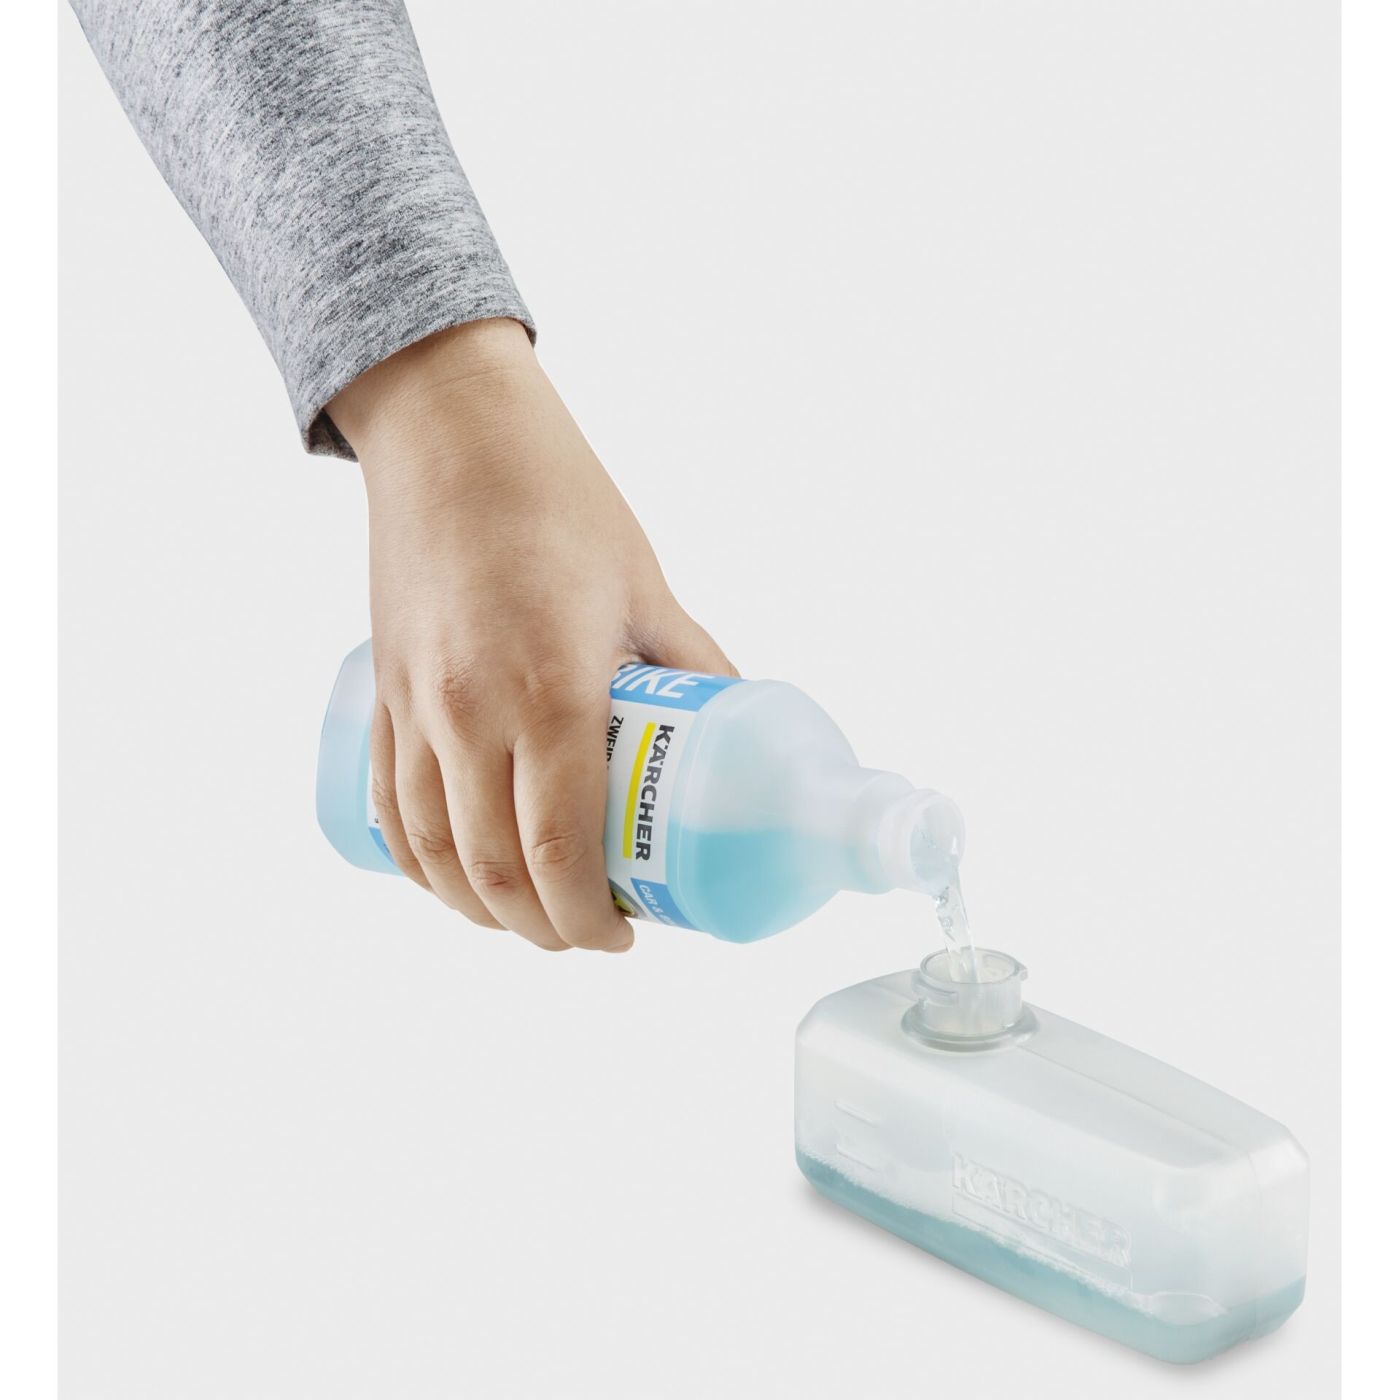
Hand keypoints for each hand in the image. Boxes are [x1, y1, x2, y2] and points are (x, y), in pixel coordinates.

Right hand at [327, 319, 733, 951]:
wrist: (452, 434)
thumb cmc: (559, 502)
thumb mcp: (648, 590)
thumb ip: (696, 672)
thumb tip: (741, 739)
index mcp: (549, 691)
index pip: (559, 853)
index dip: (590, 920)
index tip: (624, 935)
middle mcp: (470, 713)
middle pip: (493, 873)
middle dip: (544, 928)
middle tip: (588, 931)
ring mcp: (416, 708)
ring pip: (432, 855)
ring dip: (479, 911)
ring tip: (529, 918)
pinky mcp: (386, 696)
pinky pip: (391, 809)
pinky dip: (421, 867)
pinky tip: (454, 881)